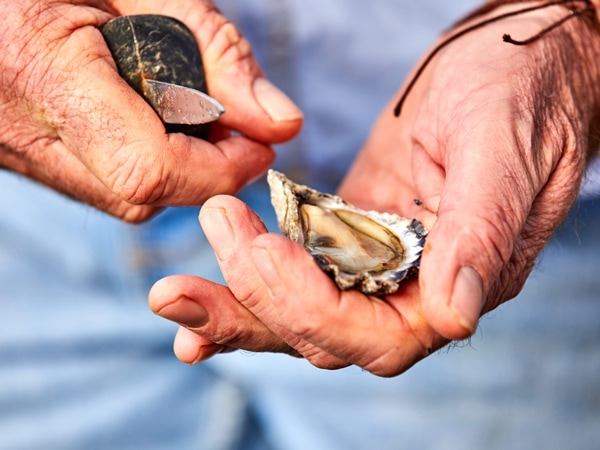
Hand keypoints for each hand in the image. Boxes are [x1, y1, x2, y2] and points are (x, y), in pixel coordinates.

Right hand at [0, 0, 301, 221]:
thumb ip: (215, 50)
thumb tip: (281, 123)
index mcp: (44, 71)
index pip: (148, 168)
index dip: (220, 167)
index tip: (261, 141)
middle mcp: (23, 132)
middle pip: (145, 194)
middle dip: (208, 168)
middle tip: (233, 122)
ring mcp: (21, 152)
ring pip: (126, 197)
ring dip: (180, 165)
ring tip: (190, 107)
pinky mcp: (28, 157)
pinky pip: (102, 182)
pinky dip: (147, 159)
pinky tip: (153, 115)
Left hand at [149, 3, 599, 375]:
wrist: (514, 61)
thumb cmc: (524, 93)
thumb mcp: (505, 149)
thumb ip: (481, 231)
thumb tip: (454, 315)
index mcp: (464, 281)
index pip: (382, 335)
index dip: (314, 307)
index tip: (262, 248)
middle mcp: (419, 287)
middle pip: (327, 333)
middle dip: (253, 309)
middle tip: (181, 279)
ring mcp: (382, 260)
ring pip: (303, 309)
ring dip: (237, 306)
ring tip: (172, 295)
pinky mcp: (354, 230)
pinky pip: (300, 268)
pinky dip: (251, 280)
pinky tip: (203, 286)